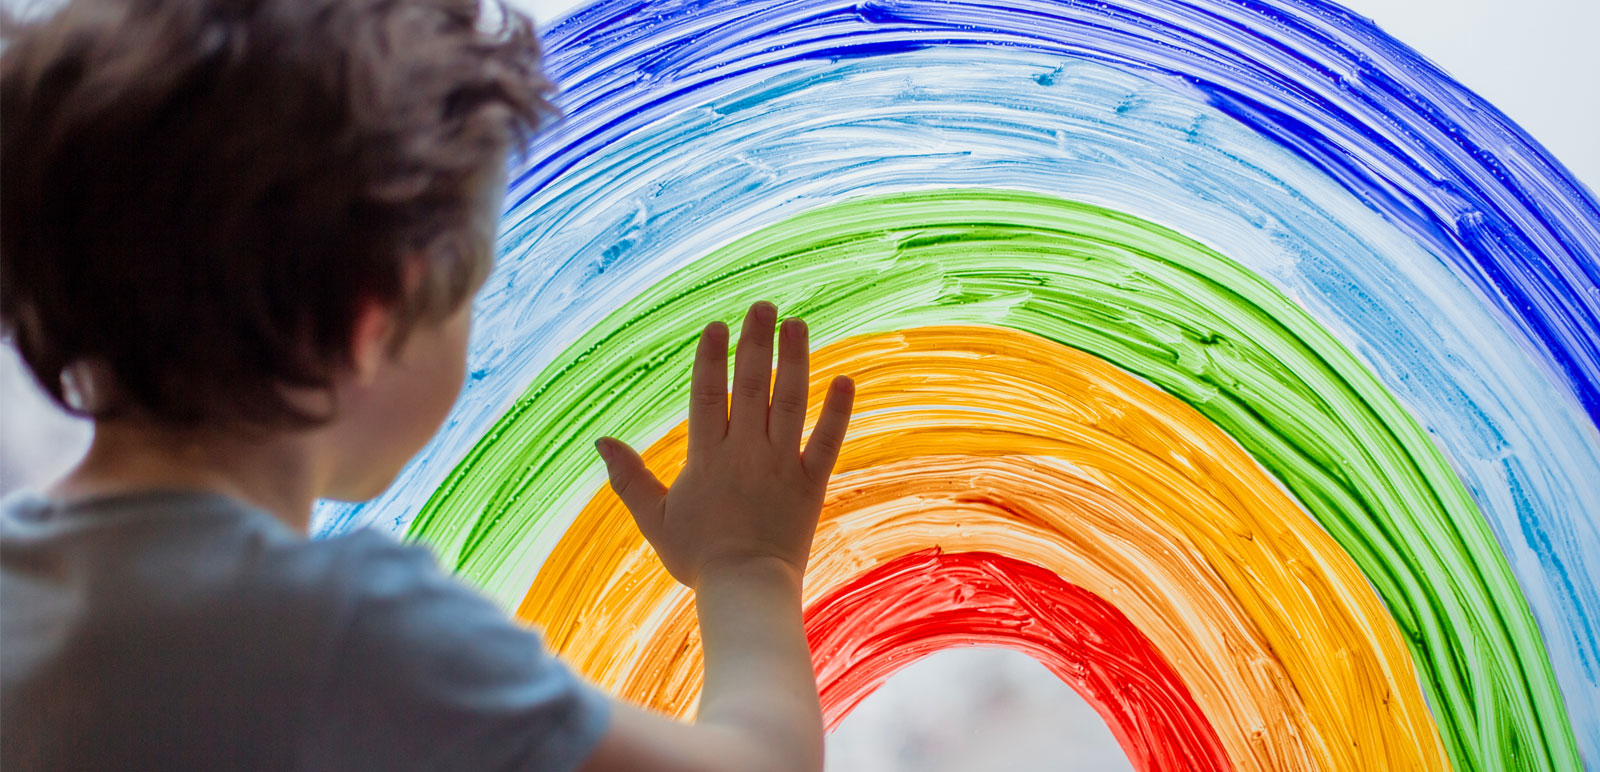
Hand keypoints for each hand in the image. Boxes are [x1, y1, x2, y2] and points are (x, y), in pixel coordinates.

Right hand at [595, 301, 853, 589]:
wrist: (746, 590)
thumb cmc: (697, 558)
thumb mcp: (654, 518)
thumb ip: (629, 478)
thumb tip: (600, 441)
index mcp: (707, 458)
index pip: (708, 395)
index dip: (712, 358)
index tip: (717, 326)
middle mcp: (745, 453)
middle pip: (751, 386)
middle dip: (756, 343)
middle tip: (764, 305)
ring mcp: (780, 465)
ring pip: (790, 403)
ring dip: (795, 361)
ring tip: (797, 324)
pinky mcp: (810, 484)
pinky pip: (826, 442)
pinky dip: (837, 411)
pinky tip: (845, 379)